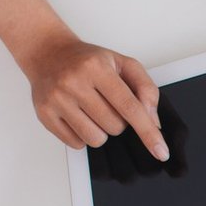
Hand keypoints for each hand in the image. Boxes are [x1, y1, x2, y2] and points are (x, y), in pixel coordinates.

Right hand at [19, 32, 166, 159]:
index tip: (161, 152)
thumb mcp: (123, 63)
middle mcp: (74, 82)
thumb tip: (153, 121)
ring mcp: (56, 99)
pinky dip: (83, 136)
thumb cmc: (89, 61)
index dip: (148, 132)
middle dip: (118, 121)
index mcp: (97, 67)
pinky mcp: (44, 114)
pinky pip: (76, 144)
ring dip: (101, 131)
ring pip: (96, 139)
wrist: (48, 53)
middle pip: (115, 127)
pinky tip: (77, 115)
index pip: (130, 107)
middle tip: (106, 103)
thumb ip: (146, 89)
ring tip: (92, 110)